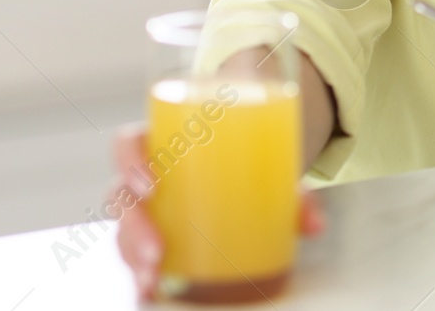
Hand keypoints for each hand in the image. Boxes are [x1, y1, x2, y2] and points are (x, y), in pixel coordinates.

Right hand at [112, 125, 325, 300]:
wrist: (248, 163)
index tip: (151, 184)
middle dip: (134, 227)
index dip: (129, 162)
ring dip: (133, 257)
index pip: (128, 143)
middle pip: (120, 196)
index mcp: (165, 142)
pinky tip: (151, 292)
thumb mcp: (268, 164)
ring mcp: (148, 208)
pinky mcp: (155, 235)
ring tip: (152, 280)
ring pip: (123, 231)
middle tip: (158, 250)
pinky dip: (141, 274)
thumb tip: (315, 225)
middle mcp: (148, 176)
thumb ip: (292, 191)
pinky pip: (136, 254)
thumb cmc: (246, 158)